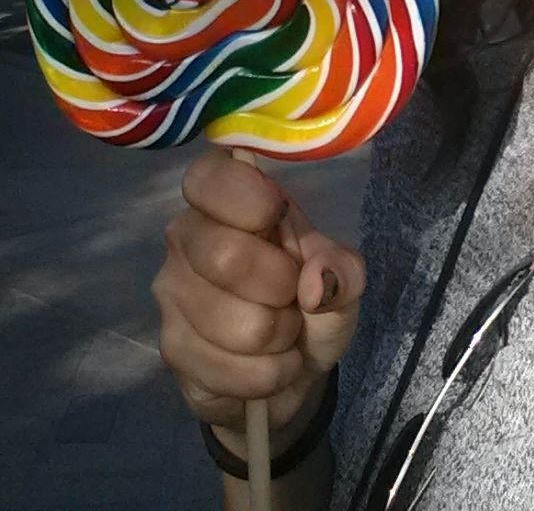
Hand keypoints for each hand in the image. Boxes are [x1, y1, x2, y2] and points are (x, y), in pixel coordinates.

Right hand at [153, 149, 366, 440]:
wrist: (290, 371)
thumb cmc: (312, 303)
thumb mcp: (342, 278)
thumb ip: (340, 268)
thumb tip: (314, 282)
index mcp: (224, 201)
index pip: (207, 177)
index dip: (247, 197)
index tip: (278, 217)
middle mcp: (186, 239)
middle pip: (225, 256)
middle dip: (280, 287)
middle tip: (292, 295)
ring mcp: (173, 295)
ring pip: (236, 324)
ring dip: (279, 338)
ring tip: (282, 332)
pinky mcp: (172, 349)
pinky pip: (229, 371)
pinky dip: (267, 375)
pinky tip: (267, 365)